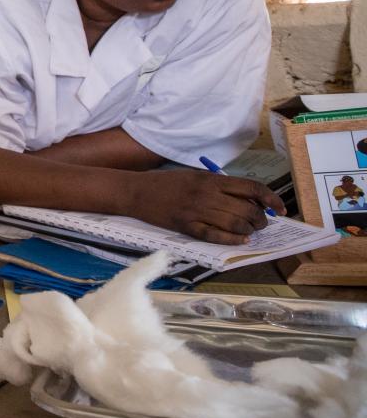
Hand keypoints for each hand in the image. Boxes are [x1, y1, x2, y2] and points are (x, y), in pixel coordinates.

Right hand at [123, 170, 285, 243]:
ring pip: (236, 223)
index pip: (252, 188)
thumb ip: (219, 186)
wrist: (135, 192)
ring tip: (251, 231)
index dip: (272, 200)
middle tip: (262, 223)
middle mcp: (207, 194)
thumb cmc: (166, 183)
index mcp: (211, 179)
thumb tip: (248, 200)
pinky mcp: (187, 226)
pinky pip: (216, 236)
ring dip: (250, 230)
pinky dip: (233, 239)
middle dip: (262, 219)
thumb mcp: (195, 176)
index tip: (281, 209)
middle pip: (248, 209)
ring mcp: (197, 211)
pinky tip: (240, 240)